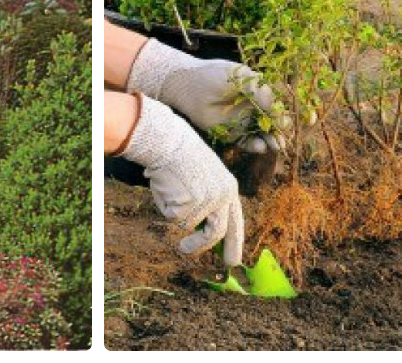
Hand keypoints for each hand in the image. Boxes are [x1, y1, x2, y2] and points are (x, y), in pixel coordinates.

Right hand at [122, 95, 243, 266]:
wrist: (169, 140)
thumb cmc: (183, 156)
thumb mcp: (206, 177)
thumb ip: (210, 202)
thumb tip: (204, 232)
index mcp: (229, 188)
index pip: (236, 222)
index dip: (234, 242)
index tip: (232, 260)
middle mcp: (223, 196)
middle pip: (217, 233)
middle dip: (202, 248)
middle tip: (186, 250)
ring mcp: (206, 202)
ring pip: (189, 226)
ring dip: (176, 216)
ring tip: (170, 195)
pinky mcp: (189, 205)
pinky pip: (173, 217)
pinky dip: (165, 206)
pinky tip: (166, 187)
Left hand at [128, 39, 283, 152]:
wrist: (188, 85)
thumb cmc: (214, 75)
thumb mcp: (240, 79)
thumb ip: (259, 93)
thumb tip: (278, 109)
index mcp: (257, 88)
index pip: (276, 102)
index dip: (284, 112)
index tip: (291, 121)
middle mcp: (252, 105)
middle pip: (271, 121)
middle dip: (280, 131)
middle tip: (284, 139)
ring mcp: (242, 119)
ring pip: (261, 133)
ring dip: (270, 140)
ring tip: (275, 146)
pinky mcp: (230, 132)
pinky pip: (246, 141)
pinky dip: (254, 145)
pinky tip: (259, 147)